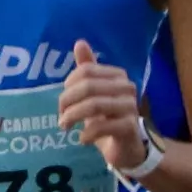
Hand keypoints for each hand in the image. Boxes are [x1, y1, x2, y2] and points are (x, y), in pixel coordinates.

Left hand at [56, 39, 150, 175]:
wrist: (128, 148)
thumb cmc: (109, 119)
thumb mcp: (94, 94)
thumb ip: (88, 70)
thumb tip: (80, 43)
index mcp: (117, 76)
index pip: (86, 71)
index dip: (69, 85)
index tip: (63, 101)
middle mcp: (126, 87)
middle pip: (88, 86)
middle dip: (68, 101)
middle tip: (61, 116)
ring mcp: (130, 107)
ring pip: (94, 105)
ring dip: (73, 117)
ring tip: (65, 126)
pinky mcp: (129, 127)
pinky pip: (102, 126)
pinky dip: (87, 133)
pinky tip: (82, 139)